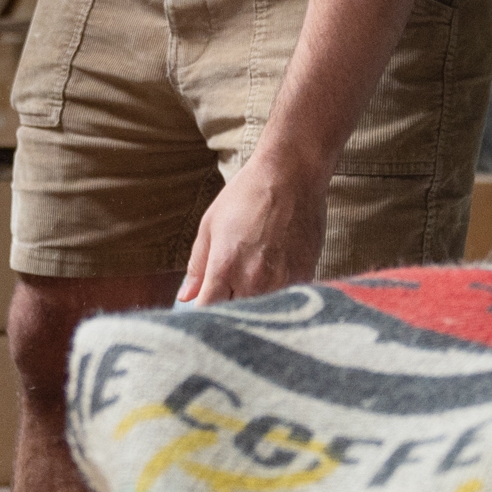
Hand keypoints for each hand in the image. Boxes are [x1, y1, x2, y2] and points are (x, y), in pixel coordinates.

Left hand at [181, 146, 330, 305]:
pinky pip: (287, 300)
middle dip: (229, 311)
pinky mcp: (305, 276)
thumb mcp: (210, 225)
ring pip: (264, 312)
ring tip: (253, 286)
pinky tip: (275, 277)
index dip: (204, 315)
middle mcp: (253, 281)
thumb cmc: (248, 195)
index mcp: (224, 268)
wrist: (292, 175)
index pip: (208, 311)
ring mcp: (282, 281)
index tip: (204, 310)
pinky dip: (279, 297)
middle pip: (236, 316)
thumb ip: (197, 266)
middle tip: (228, 299)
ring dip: (255, 306)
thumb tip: (186, 296)